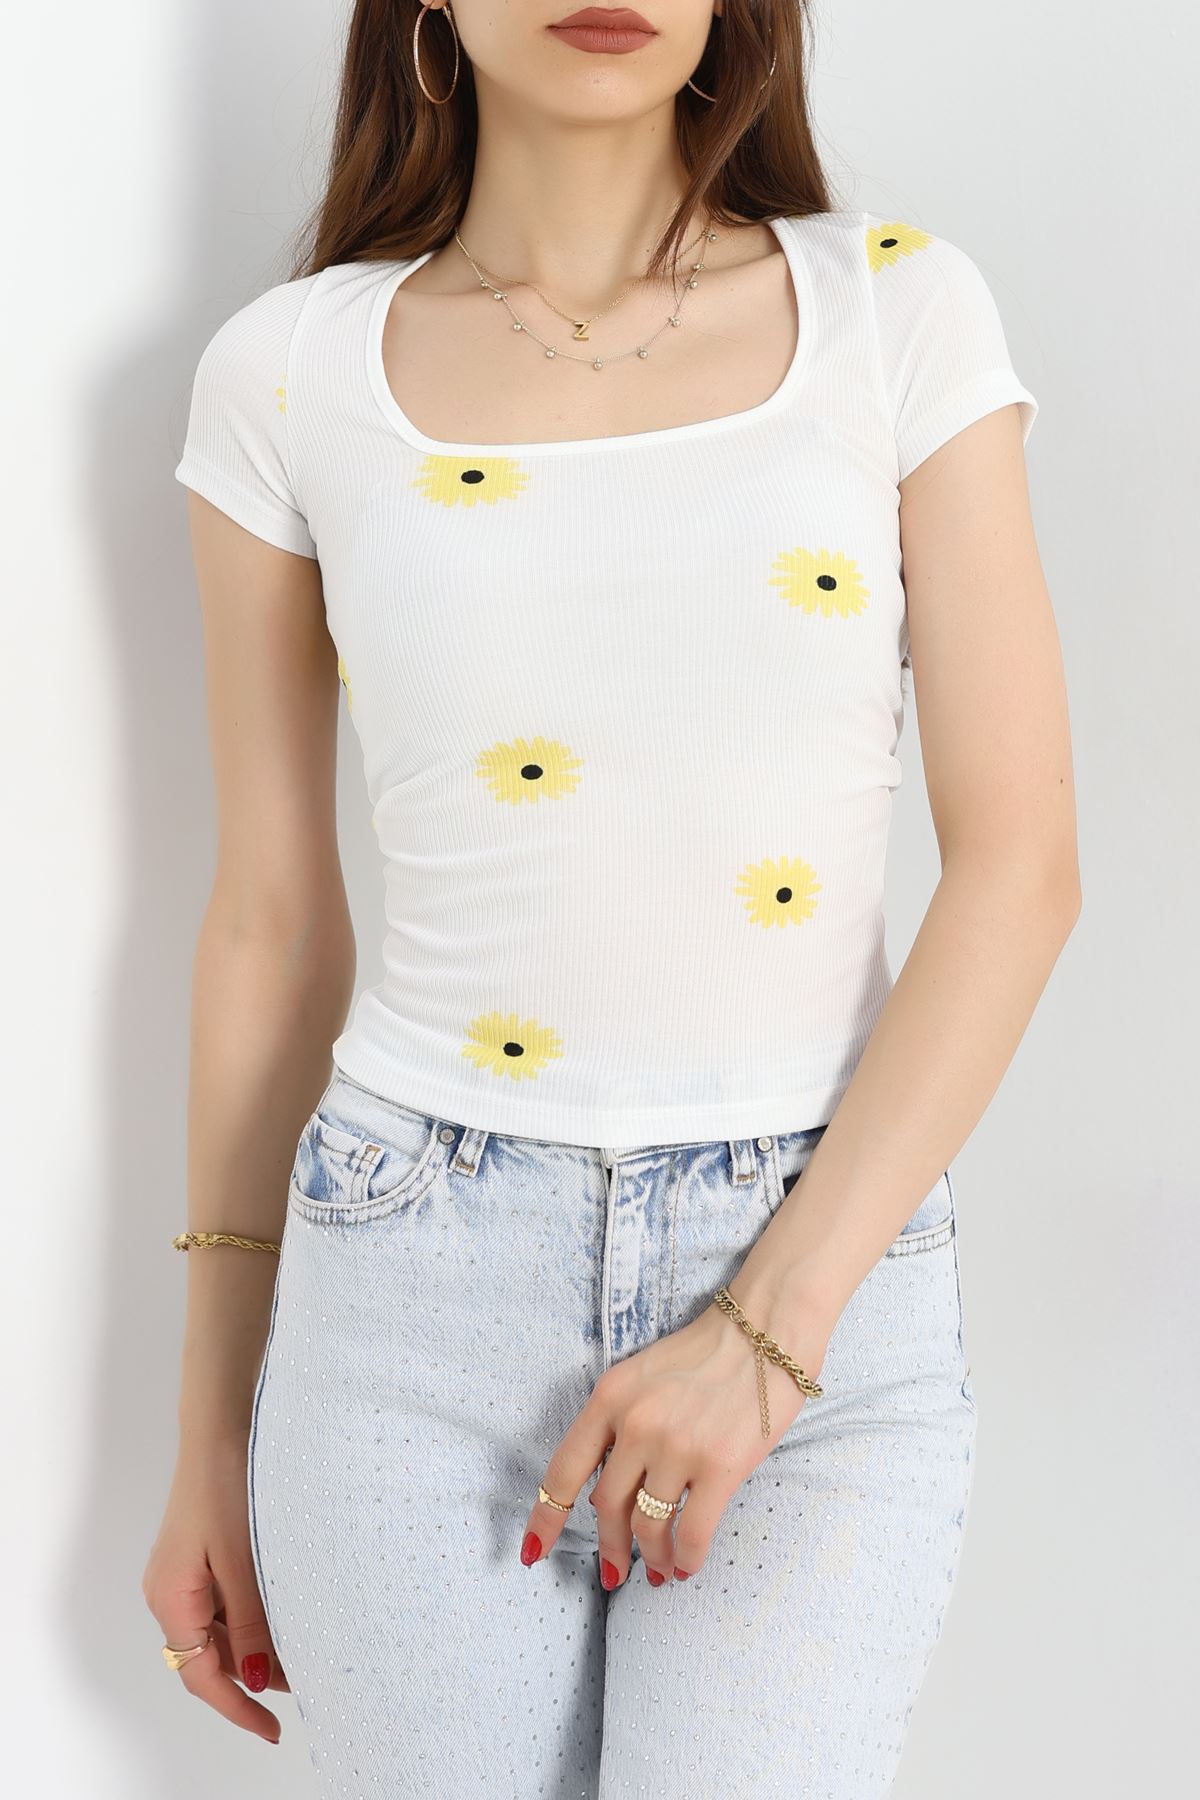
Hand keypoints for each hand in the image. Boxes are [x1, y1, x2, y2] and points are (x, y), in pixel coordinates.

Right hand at [142, 1435, 287, 1744]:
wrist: (222, 1422)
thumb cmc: (226, 1480)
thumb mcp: (243, 1557)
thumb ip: (249, 1620)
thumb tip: (253, 1679)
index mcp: (170, 1597)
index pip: (199, 1675)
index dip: (236, 1708)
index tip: (272, 1730)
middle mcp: (170, 1590)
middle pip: (207, 1656)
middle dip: (251, 1678)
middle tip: (303, 1684)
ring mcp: (185, 1572)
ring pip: (218, 1630)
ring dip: (255, 1646)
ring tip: (303, 1651)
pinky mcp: (201, 1553)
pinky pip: (223, 1602)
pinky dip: (253, 1616)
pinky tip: (286, 1612)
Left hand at [518, 1296, 828, 1586]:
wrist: (766, 1329)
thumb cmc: (706, 1353)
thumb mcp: (641, 1376)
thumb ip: (619, 1426)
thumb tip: (610, 1493)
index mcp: (609, 1397)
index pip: (565, 1471)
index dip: (547, 1518)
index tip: (534, 1551)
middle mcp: (636, 1424)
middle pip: (607, 1507)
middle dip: (610, 1547)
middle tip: (616, 1569)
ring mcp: (677, 1447)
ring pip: (648, 1527)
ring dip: (653, 1557)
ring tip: (661, 1569)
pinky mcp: (720, 1466)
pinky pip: (691, 1534)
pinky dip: (685, 1559)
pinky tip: (687, 1565)